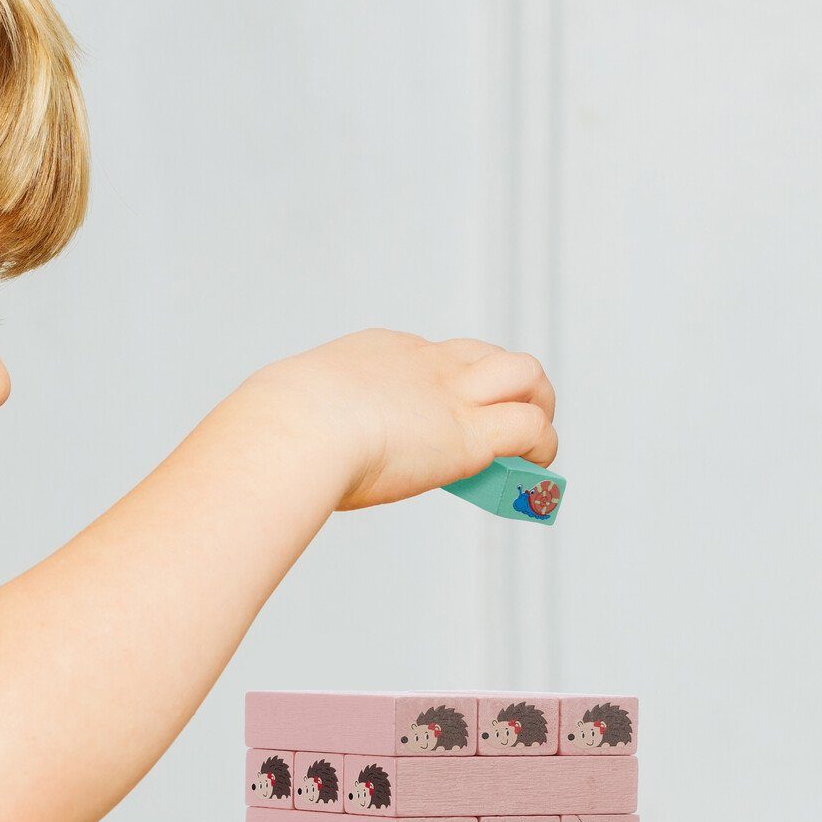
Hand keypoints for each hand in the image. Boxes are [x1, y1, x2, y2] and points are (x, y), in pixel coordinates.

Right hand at [252, 331, 556, 513]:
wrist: (294, 430)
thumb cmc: (279, 431)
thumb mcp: (297, 417)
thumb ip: (310, 432)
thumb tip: (285, 464)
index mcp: (380, 353)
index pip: (436, 356)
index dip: (450, 387)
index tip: (443, 418)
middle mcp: (424, 362)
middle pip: (488, 356)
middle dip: (505, 386)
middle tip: (501, 425)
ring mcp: (451, 395)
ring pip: (527, 375)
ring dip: (538, 407)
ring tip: (533, 444)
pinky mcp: (470, 434)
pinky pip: (530, 427)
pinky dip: (541, 446)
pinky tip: (534, 469)